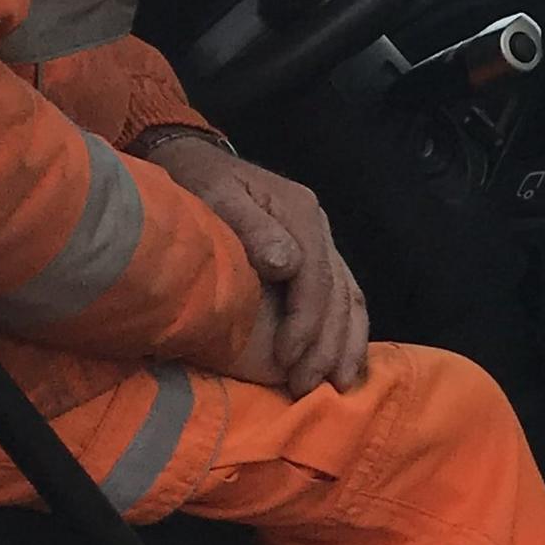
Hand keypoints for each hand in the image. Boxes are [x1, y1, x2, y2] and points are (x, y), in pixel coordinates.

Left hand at [144, 131, 368, 396]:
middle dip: (327, 345)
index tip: (287, 359)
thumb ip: (252, 227)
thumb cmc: (197, 181)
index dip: (305, 323)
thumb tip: (288, 264)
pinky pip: (345, 297)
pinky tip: (341, 361)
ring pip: (351, 298)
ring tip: (337, 384)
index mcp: (301, 213)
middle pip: (340, 294)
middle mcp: (320, 228)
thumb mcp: (216, 195)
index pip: (315, 278)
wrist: (192, 159)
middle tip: (308, 386)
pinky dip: (347, 332)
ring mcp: (323, 241)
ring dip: (346, 345)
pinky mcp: (317, 255)